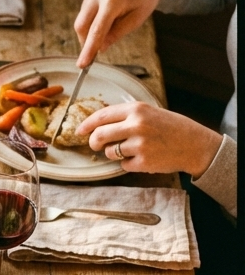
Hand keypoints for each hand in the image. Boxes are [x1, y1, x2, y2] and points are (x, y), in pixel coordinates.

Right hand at [73, 0, 174, 67]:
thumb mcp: (138, 18)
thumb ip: (117, 33)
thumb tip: (100, 48)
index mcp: (113, 0)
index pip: (96, 31)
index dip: (88, 50)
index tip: (82, 65)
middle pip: (81, 26)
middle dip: (86, 40)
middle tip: (98, 48)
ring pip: (82, 19)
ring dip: (92, 28)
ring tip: (113, 21)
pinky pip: (85, 9)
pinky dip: (93, 17)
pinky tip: (109, 11)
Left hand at [76, 101, 221, 177]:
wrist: (194, 144)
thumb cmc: (171, 128)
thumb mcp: (150, 113)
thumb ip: (126, 116)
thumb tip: (98, 124)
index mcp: (137, 110)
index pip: (102, 116)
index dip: (87, 124)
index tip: (79, 131)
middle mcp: (136, 125)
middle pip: (99, 135)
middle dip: (93, 142)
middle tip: (95, 145)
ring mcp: (139, 145)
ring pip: (110, 152)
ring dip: (114, 153)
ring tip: (131, 149)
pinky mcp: (143, 162)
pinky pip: (123, 165)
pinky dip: (129, 163)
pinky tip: (143, 157)